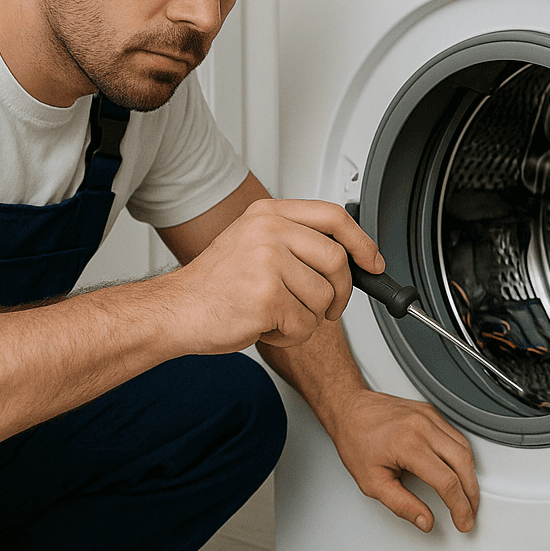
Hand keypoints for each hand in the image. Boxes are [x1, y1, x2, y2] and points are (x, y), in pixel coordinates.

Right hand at [165, 198, 382, 353]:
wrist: (176, 311)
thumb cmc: (215, 286)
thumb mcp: (253, 244)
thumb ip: (295, 242)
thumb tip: (349, 256)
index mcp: (268, 214)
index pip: (333, 217)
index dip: (361, 242)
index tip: (373, 262)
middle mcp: (269, 231)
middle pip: (337, 261)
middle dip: (339, 294)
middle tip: (325, 308)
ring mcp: (268, 262)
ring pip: (324, 298)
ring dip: (307, 319)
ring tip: (275, 316)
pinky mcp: (267, 297)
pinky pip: (306, 325)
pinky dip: (290, 336)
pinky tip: (265, 327)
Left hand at [323, 389, 479, 532]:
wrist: (349, 409)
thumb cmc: (355, 440)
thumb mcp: (371, 482)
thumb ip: (401, 505)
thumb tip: (425, 521)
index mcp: (408, 445)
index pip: (447, 482)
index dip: (459, 507)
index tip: (463, 521)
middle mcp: (423, 427)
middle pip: (463, 464)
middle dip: (471, 494)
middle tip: (470, 513)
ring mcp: (429, 417)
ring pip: (464, 448)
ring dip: (470, 475)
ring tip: (467, 496)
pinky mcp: (431, 412)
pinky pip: (456, 435)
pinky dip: (463, 456)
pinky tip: (460, 470)